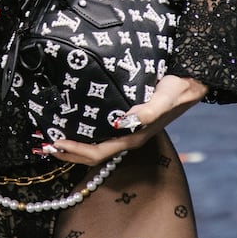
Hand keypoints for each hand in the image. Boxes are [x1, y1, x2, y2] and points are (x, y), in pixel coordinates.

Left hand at [36, 74, 208, 165]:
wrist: (194, 82)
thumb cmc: (179, 87)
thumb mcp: (165, 95)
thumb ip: (148, 111)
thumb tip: (122, 121)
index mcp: (134, 136)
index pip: (98, 152)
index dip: (74, 151)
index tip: (55, 143)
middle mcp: (128, 138)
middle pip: (91, 155)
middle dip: (66, 152)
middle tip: (42, 144)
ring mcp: (127, 132)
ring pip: (94, 146)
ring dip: (71, 146)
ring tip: (50, 138)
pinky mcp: (127, 123)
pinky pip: (100, 135)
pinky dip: (82, 134)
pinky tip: (72, 124)